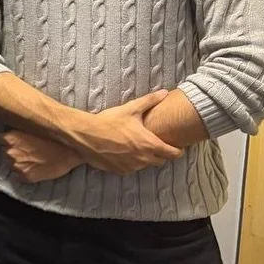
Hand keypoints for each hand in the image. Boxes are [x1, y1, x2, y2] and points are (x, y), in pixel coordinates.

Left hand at [1, 129, 81, 181]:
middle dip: (14, 152)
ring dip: (19, 163)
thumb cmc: (56, 138)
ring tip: (34, 159)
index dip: (9, 141)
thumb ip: (20, 132)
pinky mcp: (26, 176)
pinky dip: (25, 173)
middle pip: (5, 153)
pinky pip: (19, 176)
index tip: (17, 142)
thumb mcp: (35, 129)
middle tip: (29, 151)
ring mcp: (17, 165)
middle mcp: (11, 152)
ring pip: (11, 165)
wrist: (73, 151)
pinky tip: (36, 168)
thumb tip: (12, 130)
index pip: (1, 140)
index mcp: (11, 138)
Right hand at [67, 91, 183, 174]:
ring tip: (137, 148)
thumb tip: (165, 92)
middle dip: (161, 154)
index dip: (178, 151)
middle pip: (161, 161)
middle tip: (155, 145)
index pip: (173, 154)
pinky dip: (131, 163)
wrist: (85, 134)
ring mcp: (131, 166)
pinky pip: (131, 169)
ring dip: (145, 159)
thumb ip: (150, 101)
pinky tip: (124, 153)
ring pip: (145, 166)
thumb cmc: (109, 121)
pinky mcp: (119, 171)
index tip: (177, 147)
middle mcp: (143, 159)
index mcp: (149, 144)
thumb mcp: (130, 109)